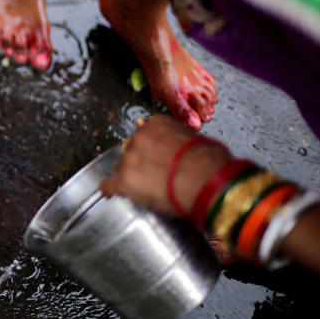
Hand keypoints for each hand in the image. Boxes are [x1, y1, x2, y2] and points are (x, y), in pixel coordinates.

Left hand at [101, 115, 230, 215]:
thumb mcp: (196, 140)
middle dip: (140, 162)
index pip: (145, 135)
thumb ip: (179, 139)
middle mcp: (139, 137)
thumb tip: (181, 147)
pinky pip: (109, 184)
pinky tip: (111, 193)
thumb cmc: (210, 162)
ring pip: (122, 168)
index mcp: (157, 125)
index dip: (150, 149)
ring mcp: (129, 158)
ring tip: (148, 189)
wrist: (206, 179)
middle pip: (131, 151)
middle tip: (154, 176)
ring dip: (131, 177)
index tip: (154, 157)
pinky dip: (111, 189)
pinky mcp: (124, 179)